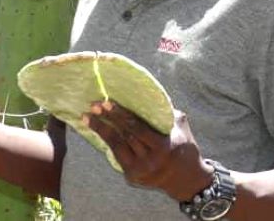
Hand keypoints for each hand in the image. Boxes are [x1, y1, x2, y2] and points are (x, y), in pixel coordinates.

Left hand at [83, 101, 213, 201]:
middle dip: (107, 119)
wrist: (186, 180)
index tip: (108, 102)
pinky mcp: (132, 177)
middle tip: (94, 105)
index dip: (121, 114)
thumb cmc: (185, 146)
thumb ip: (166, 112)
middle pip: (124, 136)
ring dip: (101, 130)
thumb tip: (148, 93)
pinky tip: (97, 130)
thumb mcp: (181, 127)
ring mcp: (140, 171)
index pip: (137, 128)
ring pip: (116, 146)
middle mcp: (150, 161)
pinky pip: (117, 155)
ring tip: (87, 117)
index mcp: (163, 147)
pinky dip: (107, 142)